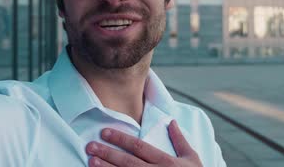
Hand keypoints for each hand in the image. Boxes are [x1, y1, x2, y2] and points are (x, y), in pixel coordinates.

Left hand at [85, 120, 201, 166]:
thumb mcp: (192, 159)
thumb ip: (180, 140)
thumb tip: (171, 121)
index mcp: (166, 162)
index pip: (139, 147)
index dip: (121, 139)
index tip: (104, 131)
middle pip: (128, 162)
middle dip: (108, 153)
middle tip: (90, 146)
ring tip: (91, 162)